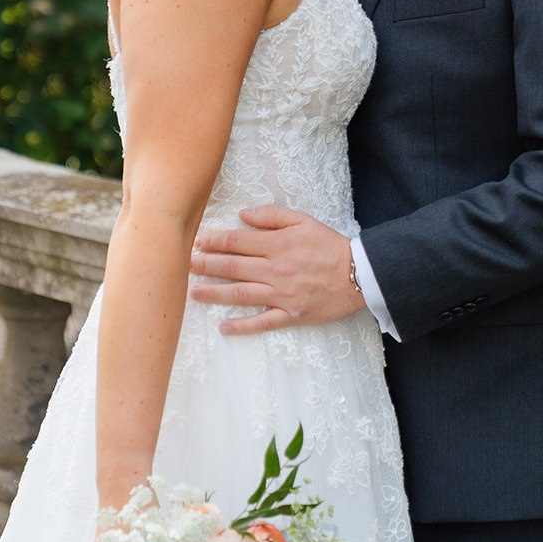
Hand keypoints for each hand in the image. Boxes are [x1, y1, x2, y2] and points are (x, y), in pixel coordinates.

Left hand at [190, 204, 362, 334]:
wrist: (359, 274)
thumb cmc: (330, 245)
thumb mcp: (303, 221)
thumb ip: (272, 216)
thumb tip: (242, 214)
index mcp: (277, 245)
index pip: (236, 242)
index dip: (213, 241)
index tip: (196, 241)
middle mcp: (275, 270)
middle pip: (232, 267)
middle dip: (205, 265)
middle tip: (183, 266)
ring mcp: (281, 295)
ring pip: (240, 294)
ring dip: (214, 293)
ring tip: (193, 293)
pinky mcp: (291, 315)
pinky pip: (262, 322)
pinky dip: (242, 326)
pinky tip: (224, 327)